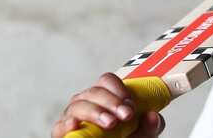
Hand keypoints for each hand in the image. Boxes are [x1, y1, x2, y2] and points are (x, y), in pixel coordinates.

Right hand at [51, 73, 165, 137]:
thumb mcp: (142, 134)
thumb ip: (150, 126)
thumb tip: (152, 116)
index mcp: (106, 97)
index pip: (107, 80)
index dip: (118, 88)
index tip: (131, 104)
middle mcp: (88, 102)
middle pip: (94, 91)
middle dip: (111, 102)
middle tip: (126, 115)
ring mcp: (74, 116)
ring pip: (78, 105)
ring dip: (95, 112)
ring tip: (110, 123)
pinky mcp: (62, 132)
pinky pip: (59, 125)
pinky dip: (66, 124)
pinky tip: (75, 125)